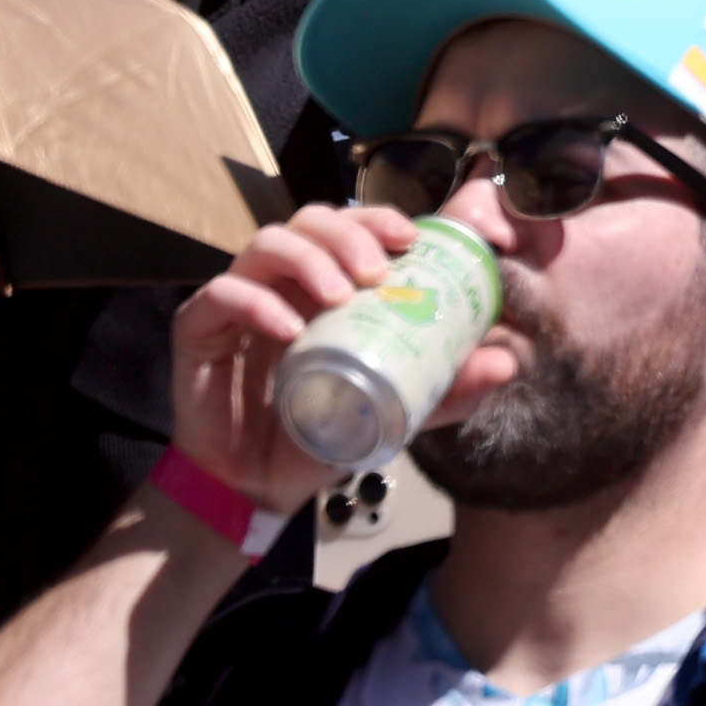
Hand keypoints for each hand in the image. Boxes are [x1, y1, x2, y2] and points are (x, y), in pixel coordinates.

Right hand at [164, 199, 518, 514]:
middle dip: (349, 233)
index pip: (350, 226)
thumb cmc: (319, 435)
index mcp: (325, 286)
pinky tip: (290, 330)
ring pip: (266, 242)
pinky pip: (222, 293)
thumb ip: (445, 388)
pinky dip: (257, 302)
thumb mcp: (394, 411)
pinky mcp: (200, 328)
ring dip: (309, 259)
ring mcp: (239, 299)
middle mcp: (282, 282)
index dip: (378, 217)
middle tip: (377, 271)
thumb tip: (506, 360)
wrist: (257, 487)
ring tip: (340, 295)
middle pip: (309, 220)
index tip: (410, 238)